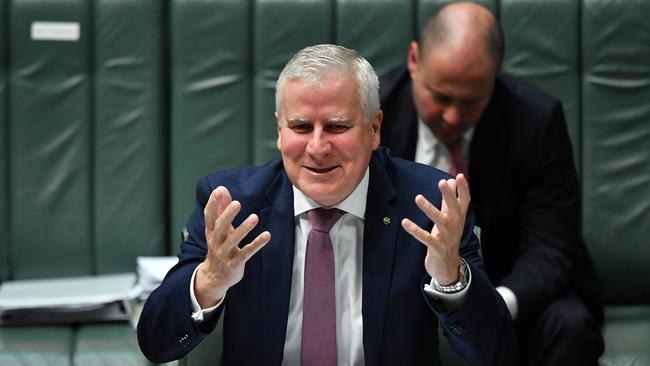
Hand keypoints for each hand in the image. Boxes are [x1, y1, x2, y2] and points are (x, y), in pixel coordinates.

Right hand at [195, 186, 270, 307]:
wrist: (214, 278)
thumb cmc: (219, 248)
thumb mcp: (218, 230)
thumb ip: (221, 209)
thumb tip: (222, 189)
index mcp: (211, 232)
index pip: (210, 216)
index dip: (213, 203)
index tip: (220, 191)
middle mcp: (216, 242)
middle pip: (220, 227)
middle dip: (227, 215)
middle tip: (237, 203)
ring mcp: (224, 254)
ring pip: (233, 241)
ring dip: (243, 229)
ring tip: (254, 217)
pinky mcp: (235, 264)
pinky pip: (246, 253)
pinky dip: (256, 244)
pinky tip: (267, 235)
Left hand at [401, 174, 469, 283]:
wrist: (448, 267)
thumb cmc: (447, 239)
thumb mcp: (450, 220)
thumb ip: (448, 201)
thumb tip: (451, 182)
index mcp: (458, 219)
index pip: (464, 202)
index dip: (463, 189)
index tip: (460, 176)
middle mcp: (455, 227)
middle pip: (454, 209)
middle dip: (449, 196)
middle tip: (442, 182)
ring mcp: (447, 238)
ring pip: (440, 221)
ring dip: (430, 209)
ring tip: (418, 198)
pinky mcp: (437, 248)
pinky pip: (426, 238)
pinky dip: (415, 230)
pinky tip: (405, 222)